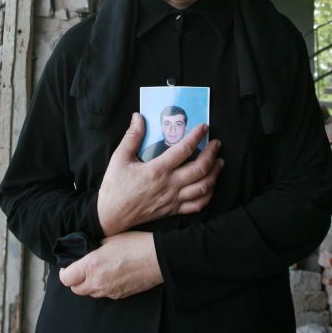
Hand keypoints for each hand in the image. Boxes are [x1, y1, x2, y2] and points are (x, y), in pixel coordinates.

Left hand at [59, 231, 161, 298]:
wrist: (158, 258)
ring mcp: (109, 292)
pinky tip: (111, 274)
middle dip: (76, 279)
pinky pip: (104, 294)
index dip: (65, 271)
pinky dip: (103, 286)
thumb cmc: (135, 244)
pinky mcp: (120, 296)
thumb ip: (91, 248)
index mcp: (92, 266)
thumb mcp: (109, 239)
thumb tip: (83, 252)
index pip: (66, 278)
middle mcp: (98, 282)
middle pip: (76, 289)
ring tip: (98, 270)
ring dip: (89, 284)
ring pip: (90, 293)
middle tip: (82, 268)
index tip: (69, 265)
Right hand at [97, 113, 223, 235]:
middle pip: (200, 168)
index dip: (196, 136)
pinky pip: (197, 205)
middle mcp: (169, 185)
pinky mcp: (173, 211)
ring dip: (215, 174)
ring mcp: (173, 199)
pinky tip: (210, 186)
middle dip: (212, 154)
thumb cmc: (115, 187)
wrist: (111, 215)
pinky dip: (208, 195)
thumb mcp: (119, 158)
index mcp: (157, 170)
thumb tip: (138, 117)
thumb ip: (132, 136)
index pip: (184, 149)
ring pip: (203, 187)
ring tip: (219, 163)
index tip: (204, 127)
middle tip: (217, 144)